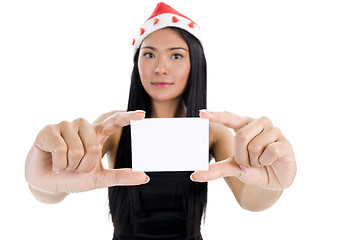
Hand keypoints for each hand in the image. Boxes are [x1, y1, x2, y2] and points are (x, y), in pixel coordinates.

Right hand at [25, 111, 148, 194]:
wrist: (49, 183)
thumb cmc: (76, 178)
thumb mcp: (101, 179)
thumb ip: (122, 176)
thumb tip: (145, 177)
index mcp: (98, 134)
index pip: (114, 122)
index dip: (127, 117)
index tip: (142, 114)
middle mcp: (83, 126)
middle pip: (94, 147)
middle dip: (85, 165)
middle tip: (76, 168)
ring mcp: (65, 125)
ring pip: (76, 150)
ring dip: (70, 166)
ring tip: (64, 164)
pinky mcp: (49, 130)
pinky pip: (60, 149)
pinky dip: (58, 164)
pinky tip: (53, 162)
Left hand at [192, 111, 296, 189]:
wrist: (274, 181)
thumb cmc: (253, 168)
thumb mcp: (233, 168)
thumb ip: (216, 169)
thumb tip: (195, 175)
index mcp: (244, 125)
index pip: (229, 118)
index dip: (216, 115)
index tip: (201, 114)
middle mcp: (259, 123)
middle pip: (241, 136)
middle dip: (242, 156)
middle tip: (249, 162)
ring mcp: (274, 131)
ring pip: (255, 146)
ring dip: (254, 161)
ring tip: (260, 162)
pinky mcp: (285, 142)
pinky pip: (270, 152)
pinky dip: (266, 163)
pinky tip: (271, 162)